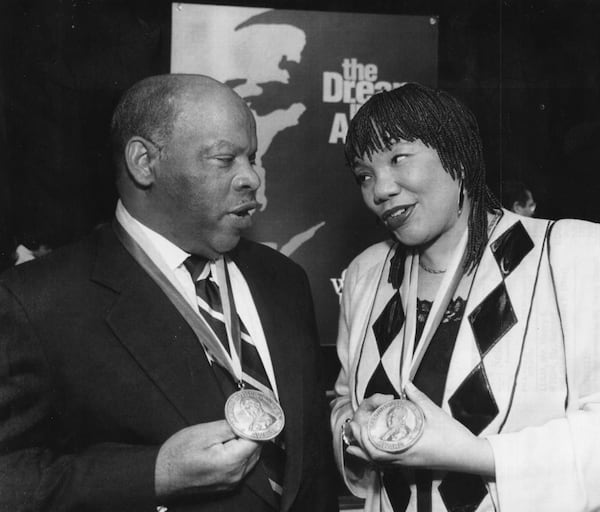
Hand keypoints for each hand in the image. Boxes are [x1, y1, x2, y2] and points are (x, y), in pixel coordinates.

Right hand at [155, 420, 261, 497]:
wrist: (161, 475)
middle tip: (243, 418)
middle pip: (256, 448)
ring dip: (247, 443)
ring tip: (235, 429)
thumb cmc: (178, 455)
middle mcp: (236, 475)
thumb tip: (248, 420)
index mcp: (232, 461)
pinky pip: (242, 465)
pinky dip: (241, 453)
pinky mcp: (227, 484)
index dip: (256, 424)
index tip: (254, 413)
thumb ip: (230, 426)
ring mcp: (232, 482)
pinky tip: (230, 444)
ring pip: (251, 457)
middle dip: (252, 432)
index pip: (257, 439)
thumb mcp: (204, 432)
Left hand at [346, 383, 494, 475]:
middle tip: (357, 422)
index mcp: (406, 448)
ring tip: (359, 432)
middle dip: (359, 440)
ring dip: (364, 448)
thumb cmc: (453, 436)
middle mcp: (403, 459)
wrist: (469, 456)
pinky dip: (376, 453)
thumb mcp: (435, 413)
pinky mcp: (411, 464)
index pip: (374, 449)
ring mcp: (406, 464)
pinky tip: (376, 441)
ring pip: (377, 462)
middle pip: (370, 457)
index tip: (360, 419)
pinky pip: (387, 462)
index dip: (362, 436)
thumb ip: (418, 397)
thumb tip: (406, 383)